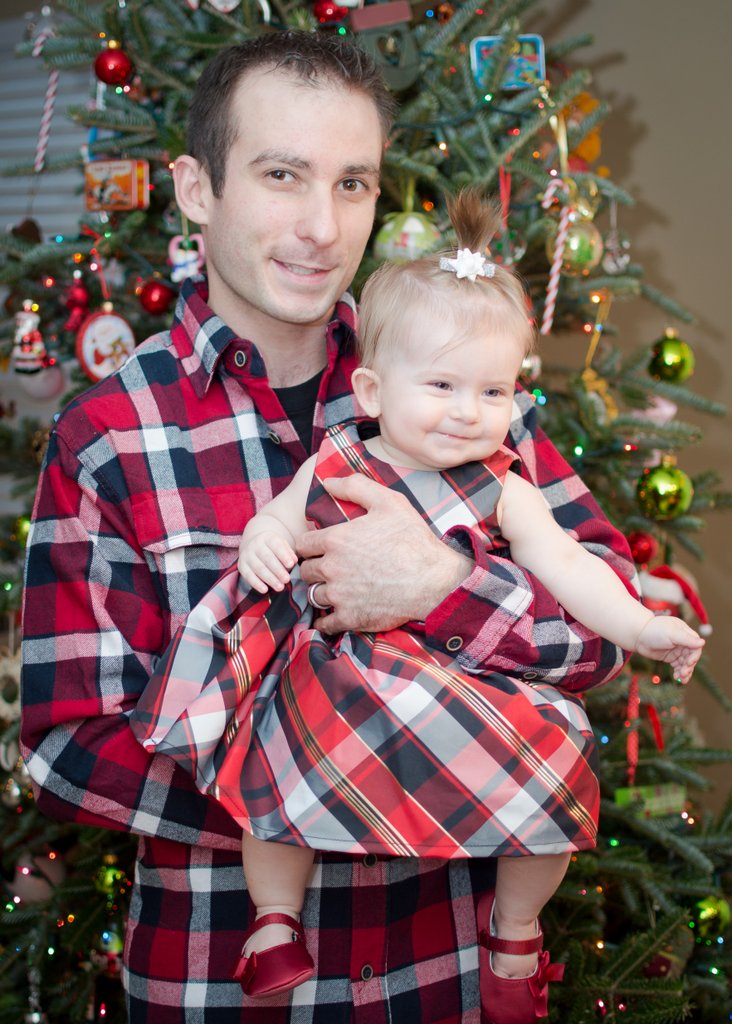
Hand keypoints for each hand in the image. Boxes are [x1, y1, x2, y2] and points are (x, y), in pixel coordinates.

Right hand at [237, 530, 296, 593]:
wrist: (253, 546)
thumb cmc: (273, 549)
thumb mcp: (282, 546)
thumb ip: (289, 553)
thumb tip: (294, 560)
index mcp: (267, 538)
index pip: (276, 545)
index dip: (283, 555)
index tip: (291, 565)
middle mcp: (255, 545)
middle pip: (267, 558)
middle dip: (278, 570)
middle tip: (287, 579)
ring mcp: (247, 555)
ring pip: (258, 568)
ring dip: (270, 579)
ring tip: (280, 587)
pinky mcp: (241, 566)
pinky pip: (248, 576)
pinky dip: (256, 583)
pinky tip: (265, 590)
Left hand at [295, 474, 471, 632]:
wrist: (435, 579)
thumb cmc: (412, 539)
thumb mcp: (388, 501)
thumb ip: (355, 486)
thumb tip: (328, 481)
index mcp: (335, 540)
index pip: (301, 545)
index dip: (309, 545)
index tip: (320, 548)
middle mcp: (331, 568)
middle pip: (305, 570)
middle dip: (314, 568)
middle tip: (330, 567)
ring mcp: (340, 595)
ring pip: (313, 595)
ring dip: (321, 591)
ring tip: (336, 588)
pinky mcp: (350, 617)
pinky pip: (325, 623)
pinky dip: (327, 620)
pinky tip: (336, 613)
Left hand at [635, 614, 704, 683]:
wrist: (637, 636)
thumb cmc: (654, 631)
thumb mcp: (671, 634)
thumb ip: (687, 639)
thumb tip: (703, 642)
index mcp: (685, 633)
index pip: (695, 646)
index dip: (694, 656)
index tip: (689, 663)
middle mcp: (682, 641)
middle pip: (691, 656)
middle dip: (688, 666)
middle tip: (683, 673)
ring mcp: (676, 650)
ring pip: (685, 663)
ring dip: (685, 671)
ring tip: (681, 679)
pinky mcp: (670, 657)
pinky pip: (678, 666)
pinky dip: (679, 672)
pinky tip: (677, 678)